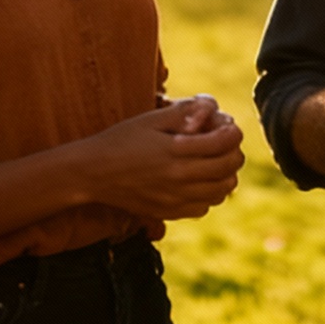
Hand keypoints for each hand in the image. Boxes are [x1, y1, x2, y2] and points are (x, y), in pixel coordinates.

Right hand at [85, 99, 243, 220]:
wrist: (91, 173)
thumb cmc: (121, 140)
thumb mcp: (152, 118)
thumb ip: (185, 113)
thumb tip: (213, 110)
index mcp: (176, 150)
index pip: (226, 142)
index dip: (232, 131)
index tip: (225, 127)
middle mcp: (179, 178)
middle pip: (230, 168)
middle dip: (233, 152)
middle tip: (223, 144)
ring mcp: (174, 199)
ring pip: (222, 191)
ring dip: (225, 175)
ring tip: (213, 162)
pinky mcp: (168, 213)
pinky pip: (204, 207)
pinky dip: (209, 194)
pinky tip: (197, 181)